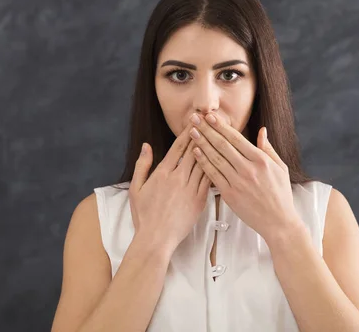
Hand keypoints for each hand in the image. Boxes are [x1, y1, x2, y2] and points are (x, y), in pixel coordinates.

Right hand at [129, 124, 210, 253]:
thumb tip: (147, 146)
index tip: (194, 121)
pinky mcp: (200, 200)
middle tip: (209, 121)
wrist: (157, 238)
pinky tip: (222, 159)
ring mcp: (190, 189)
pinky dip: (216, 167)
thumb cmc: (144, 215)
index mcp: (162, 173)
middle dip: (201, 134)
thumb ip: (142, 165)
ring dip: (211, 148)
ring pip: (204, 163)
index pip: (178, 148)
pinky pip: (210, 180)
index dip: (187, 133)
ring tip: (219, 135)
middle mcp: (178, 178)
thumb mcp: (136, 188)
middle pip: (193, 151)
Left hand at [188, 113, 302, 240]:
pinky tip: (195, 152)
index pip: (236, 138)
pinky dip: (203, 163)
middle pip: (222, 145)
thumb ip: (268, 149)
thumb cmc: (281, 195)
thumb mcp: (280, 168)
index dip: (221, 126)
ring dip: (201, 143)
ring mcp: (238, 182)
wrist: (279, 222)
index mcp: (261, 160)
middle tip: (195, 118)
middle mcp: (248, 169)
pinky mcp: (230, 195)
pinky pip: (213, 175)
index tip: (210, 116)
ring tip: (192, 131)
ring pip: (215, 158)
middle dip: (207, 130)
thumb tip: (261, 131)